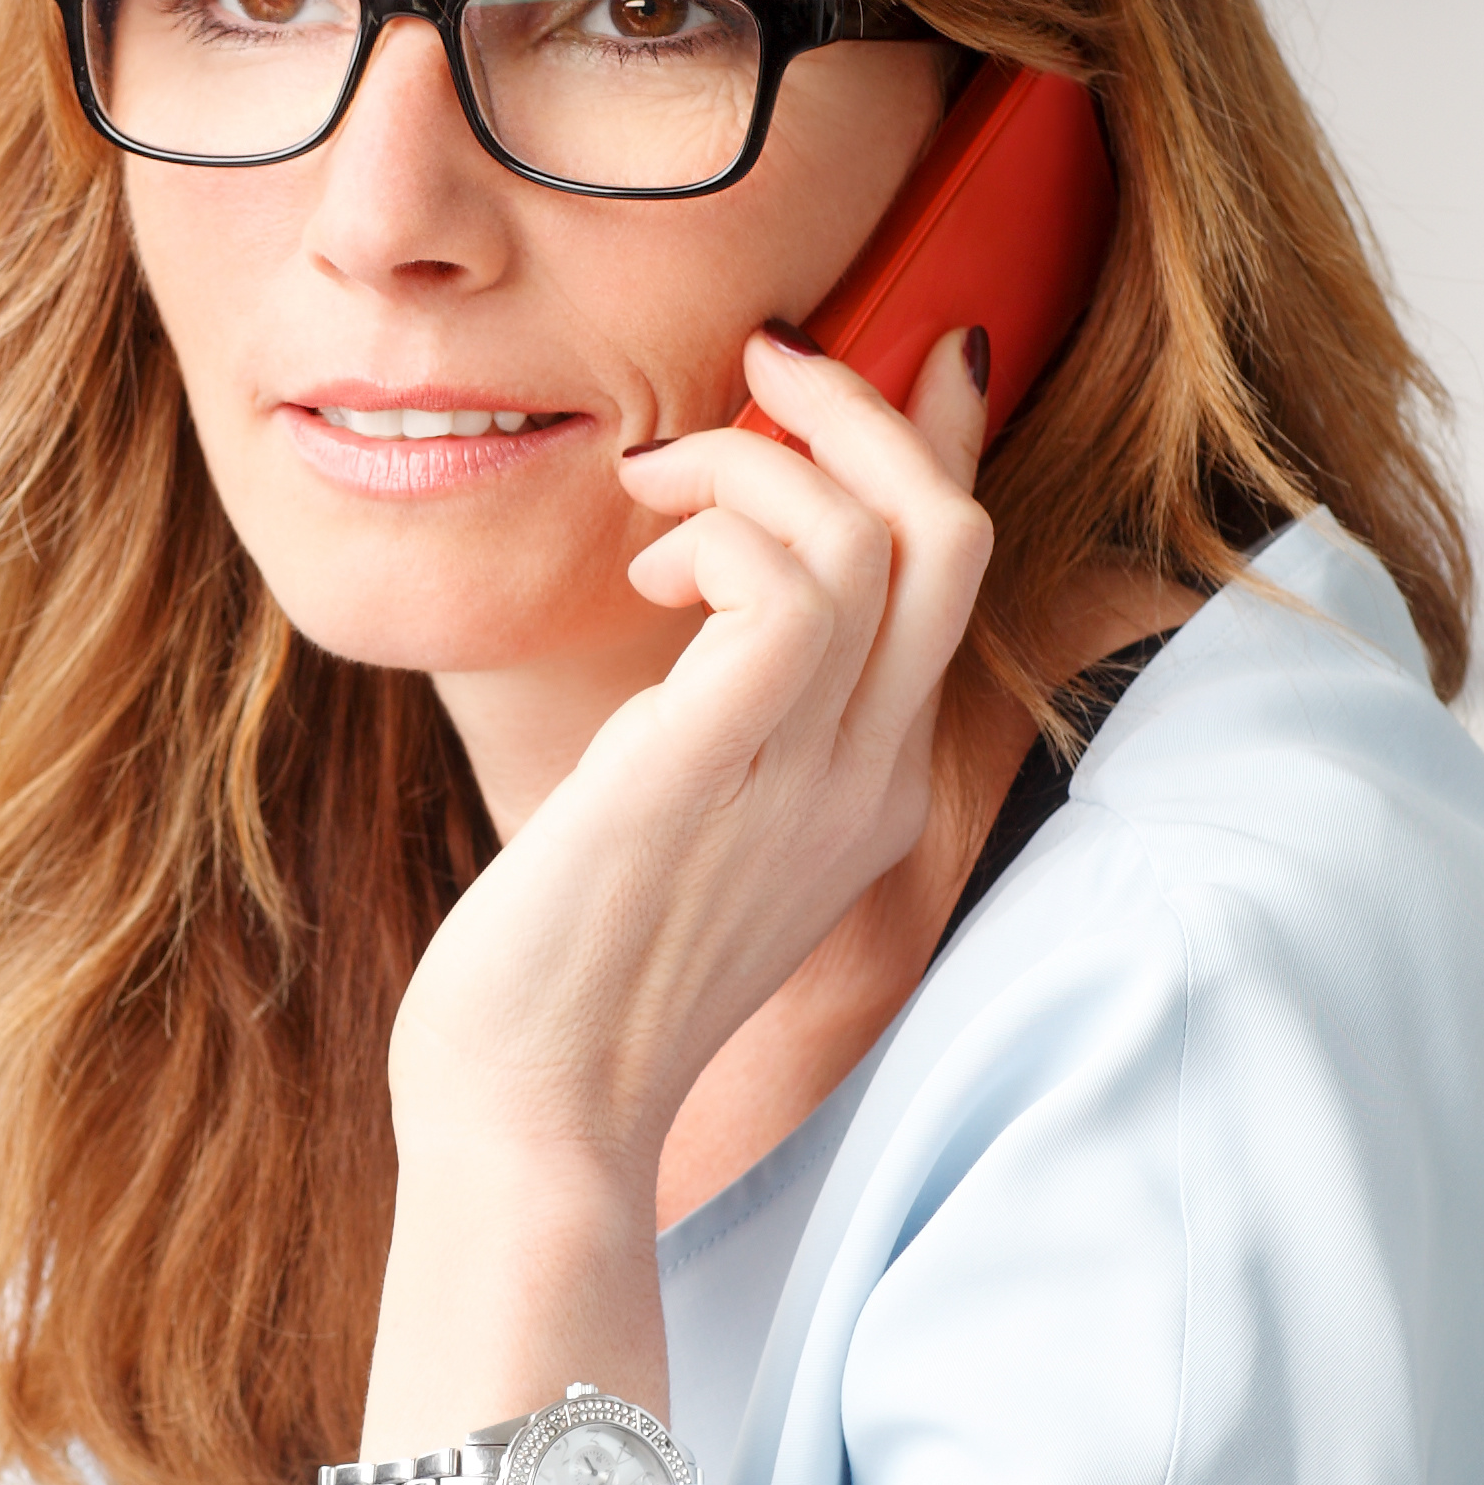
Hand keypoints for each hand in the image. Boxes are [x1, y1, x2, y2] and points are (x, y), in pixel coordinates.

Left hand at [362, 327, 991, 1436]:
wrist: (529, 1125)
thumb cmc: (560, 992)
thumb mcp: (666, 838)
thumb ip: (706, 737)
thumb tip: (681, 636)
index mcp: (868, 799)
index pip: (949, 584)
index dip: (932, 448)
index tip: (889, 359)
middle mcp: (870, 782)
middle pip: (954, 534)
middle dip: (866, 412)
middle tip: (761, 366)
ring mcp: (814, 778)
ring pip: (883, 535)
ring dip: (756, 464)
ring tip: (649, 499)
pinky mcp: (722, 765)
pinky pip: (790, 582)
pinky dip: (718, 528)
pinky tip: (641, 572)